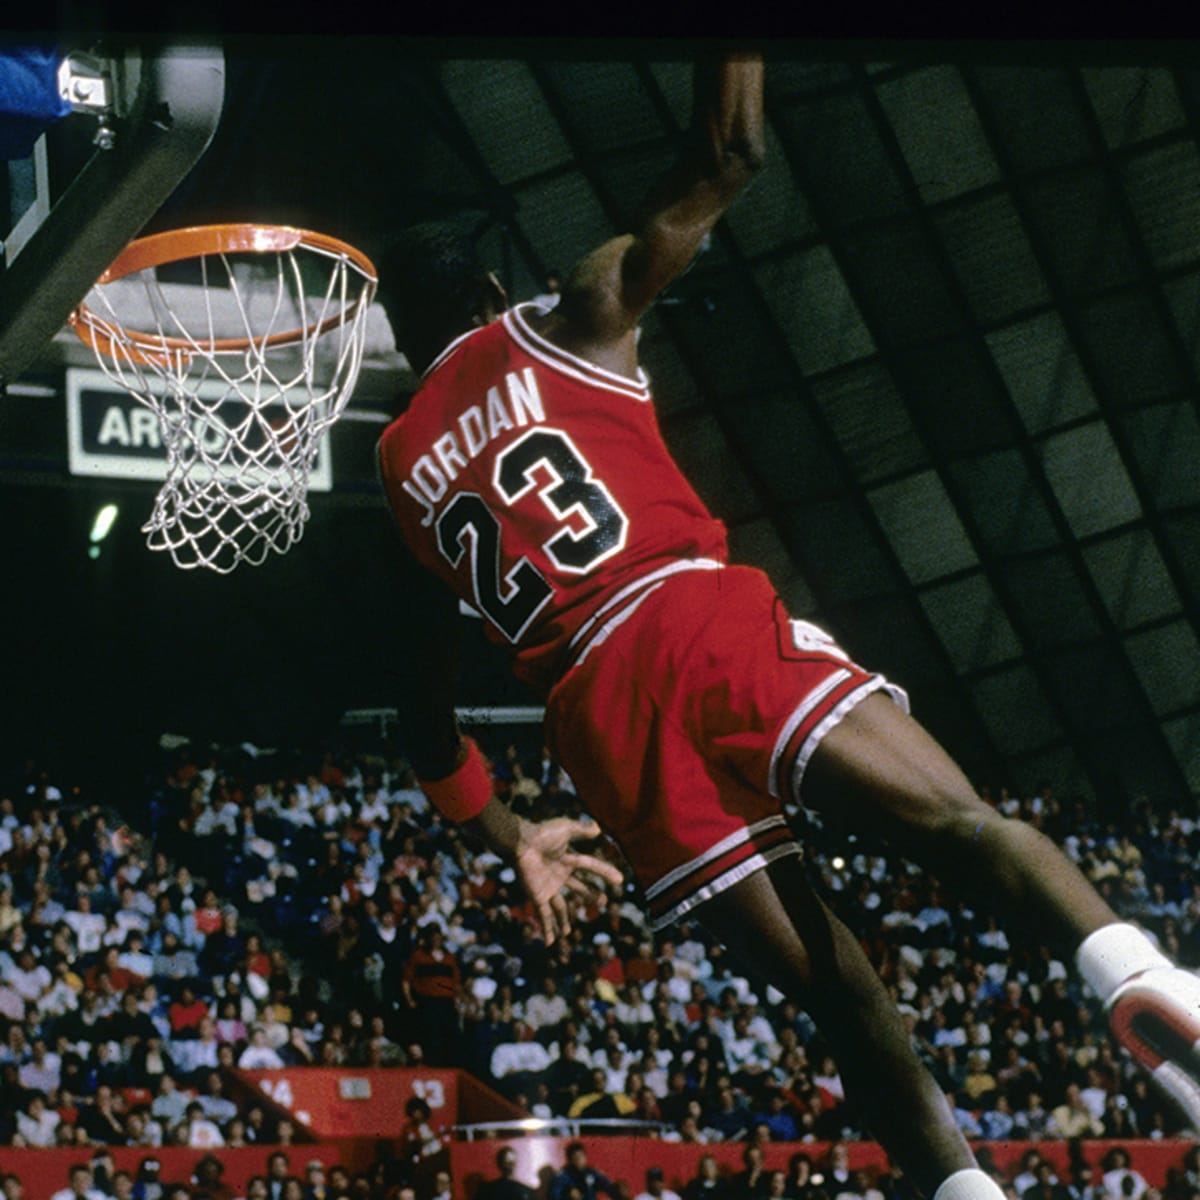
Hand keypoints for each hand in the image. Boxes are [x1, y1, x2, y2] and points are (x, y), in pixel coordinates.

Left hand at [513, 816, 623, 946]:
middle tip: (602, 902)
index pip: (590, 867)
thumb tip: (598, 828)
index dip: (605, 872)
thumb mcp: (565, 828)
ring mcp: (548, 887)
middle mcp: (559, 875)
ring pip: (560, 908)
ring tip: (567, 933)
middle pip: (579, 889)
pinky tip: (550, 943)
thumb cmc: (541, 834)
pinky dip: (548, 929)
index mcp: (568, 859)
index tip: (620, 880)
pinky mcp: (538, 896)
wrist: (520, 843)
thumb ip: (580, 830)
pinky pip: (545, 916)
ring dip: (564, 921)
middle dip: (591, 897)